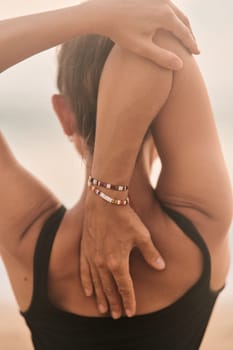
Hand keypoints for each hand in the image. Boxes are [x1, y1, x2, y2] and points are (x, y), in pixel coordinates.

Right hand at [80, 191, 164, 318]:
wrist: (104, 202)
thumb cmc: (125, 218)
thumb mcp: (142, 236)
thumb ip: (151, 253)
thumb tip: (161, 267)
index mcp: (118, 262)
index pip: (124, 287)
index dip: (128, 301)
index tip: (130, 313)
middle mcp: (102, 264)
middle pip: (109, 288)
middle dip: (114, 303)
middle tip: (116, 316)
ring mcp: (91, 257)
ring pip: (96, 283)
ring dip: (101, 297)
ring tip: (103, 309)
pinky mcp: (85, 249)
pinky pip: (84, 271)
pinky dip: (87, 283)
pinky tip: (88, 291)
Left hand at [87, 0, 198, 69]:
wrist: (103, 12)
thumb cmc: (120, 32)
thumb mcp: (141, 48)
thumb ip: (162, 57)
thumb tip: (181, 65)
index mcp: (165, 16)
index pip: (184, 32)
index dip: (191, 44)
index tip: (196, 53)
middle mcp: (165, 3)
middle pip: (183, 20)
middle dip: (189, 34)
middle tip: (193, 47)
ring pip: (176, 12)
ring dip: (182, 25)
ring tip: (183, 37)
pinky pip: (167, 7)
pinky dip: (172, 17)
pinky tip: (170, 25)